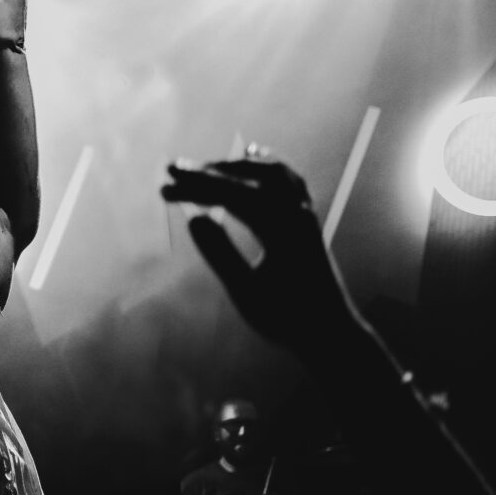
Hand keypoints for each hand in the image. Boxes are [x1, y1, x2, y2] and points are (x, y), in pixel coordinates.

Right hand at [160, 148, 358, 354]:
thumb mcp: (247, 292)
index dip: (195, 188)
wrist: (332, 333)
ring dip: (234, 167)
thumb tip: (193, 219)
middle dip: (207, 171)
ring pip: (270, 172)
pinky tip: (250, 161)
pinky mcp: (306, 220)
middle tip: (171, 169)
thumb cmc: (287, 319)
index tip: (163, 188)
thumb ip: (221, 254)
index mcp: (282, 228)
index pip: (232, 194)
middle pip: (249, 177)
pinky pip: (287, 180)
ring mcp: (305, 213)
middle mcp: (297, 212)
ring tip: (202, 168)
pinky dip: (262, 167)